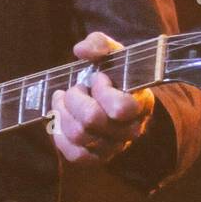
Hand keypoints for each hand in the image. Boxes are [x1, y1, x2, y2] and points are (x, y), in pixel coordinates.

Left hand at [50, 31, 154, 166]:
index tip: (98, 79)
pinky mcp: (98, 158)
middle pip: (92, 120)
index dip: (102, 91)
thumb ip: (99, 44)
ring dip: (63, 113)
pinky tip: (60, 119)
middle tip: (74, 88)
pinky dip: (61, 137)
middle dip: (75, 98)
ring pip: (79, 136)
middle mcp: (130, 130)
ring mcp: (114, 146)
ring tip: (63, 100)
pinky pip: (75, 155)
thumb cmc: (112, 73)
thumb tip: (81, 51)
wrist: (110, 98)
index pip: (121, 108)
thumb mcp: (110, 52)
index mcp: (140, 103)